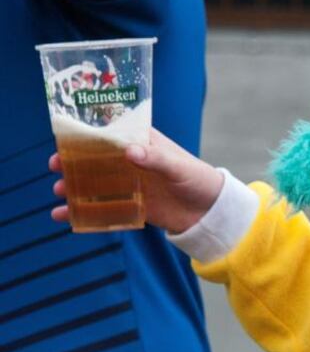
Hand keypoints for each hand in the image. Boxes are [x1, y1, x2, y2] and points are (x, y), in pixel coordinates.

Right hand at [50, 128, 224, 233]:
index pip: (111, 134)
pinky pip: (104, 209)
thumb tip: (130, 152)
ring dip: (75, 187)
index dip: (87, 136)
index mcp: (144, 145)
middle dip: (73, 162)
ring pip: (96, 184)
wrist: (212, 213)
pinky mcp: (132, 207)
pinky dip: (85, 212)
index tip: (66, 139)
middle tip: (55, 166)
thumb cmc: (199, 180)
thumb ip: (156, 159)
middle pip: (96, 159)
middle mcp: (133, 163)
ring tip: (59, 192)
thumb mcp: (179, 167)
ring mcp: (131, 185)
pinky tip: (65, 217)